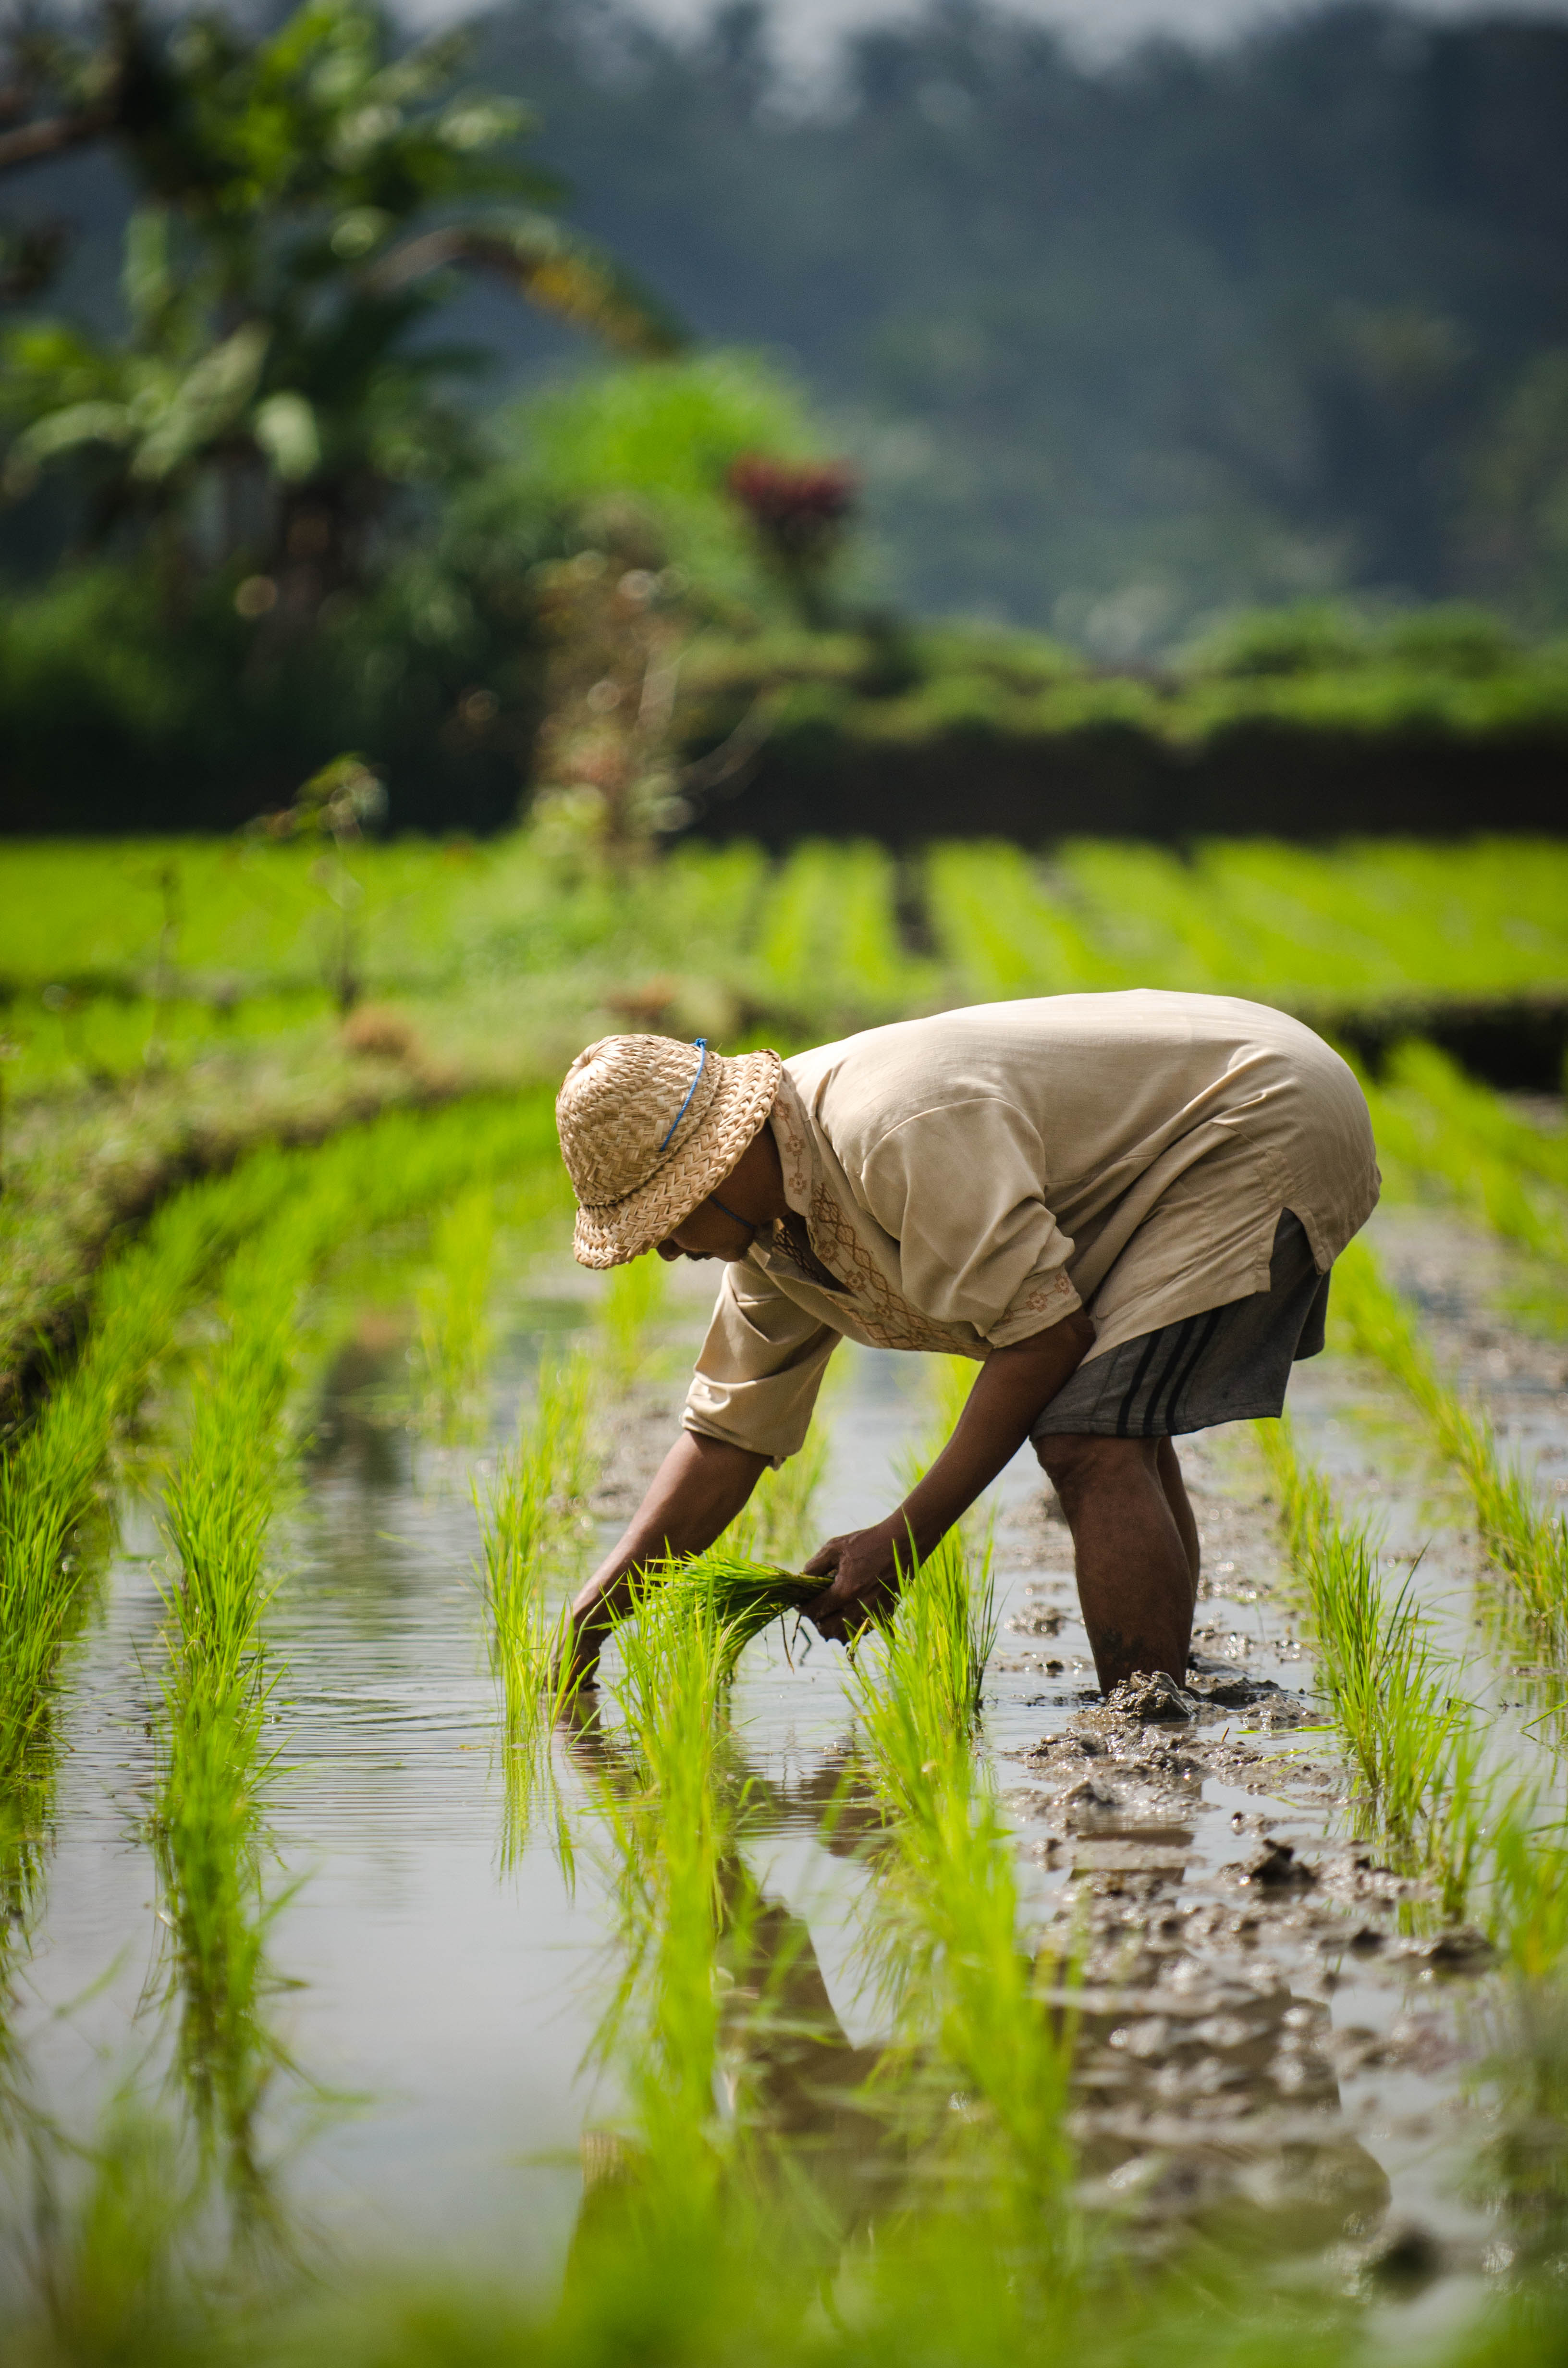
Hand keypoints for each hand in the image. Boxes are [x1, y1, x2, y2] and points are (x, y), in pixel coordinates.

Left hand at [803, 1522, 910, 1643]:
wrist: (902, 1544)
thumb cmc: (867, 1543)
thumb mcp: (835, 1548)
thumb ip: (814, 1566)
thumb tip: (801, 1580)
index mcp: (844, 1591)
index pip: (814, 1610)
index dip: (802, 1608)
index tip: (799, 1603)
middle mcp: (859, 1608)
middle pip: (827, 1630)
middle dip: (816, 1621)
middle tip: (814, 1609)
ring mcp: (873, 1614)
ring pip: (845, 1636)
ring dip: (833, 1628)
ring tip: (830, 1615)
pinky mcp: (885, 1614)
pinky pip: (863, 1632)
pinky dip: (852, 1628)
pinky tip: (849, 1615)